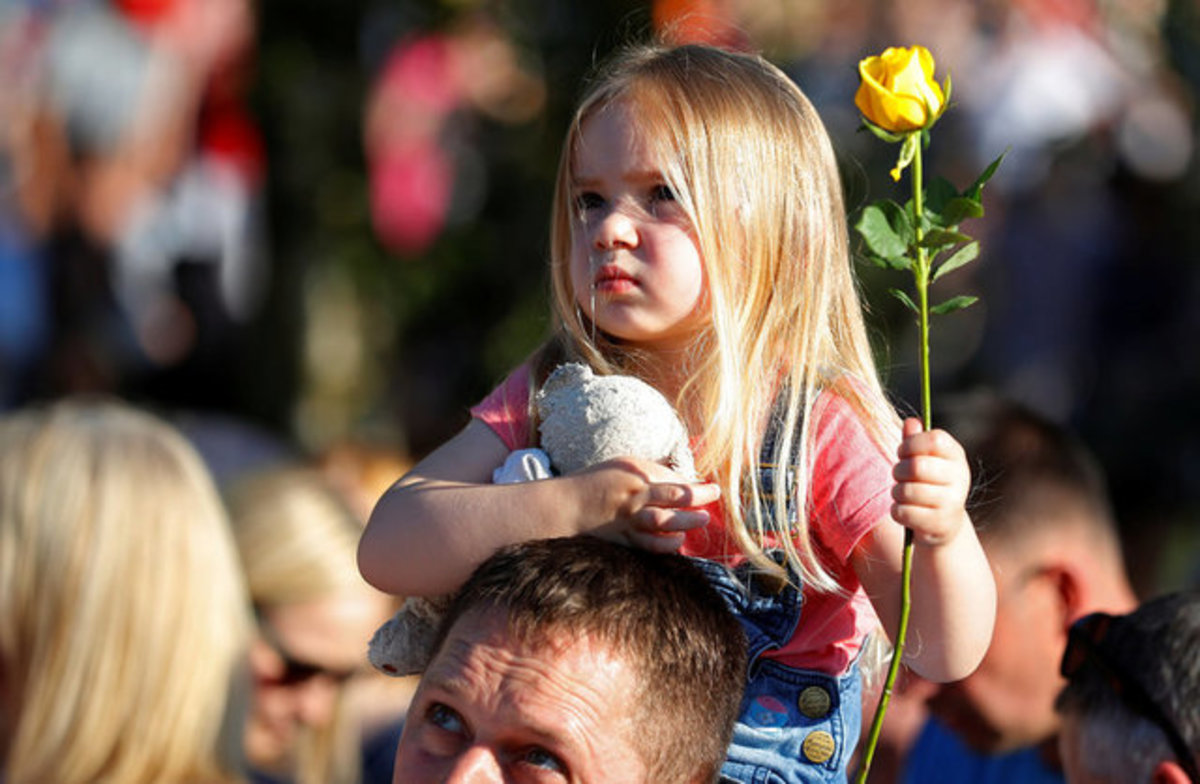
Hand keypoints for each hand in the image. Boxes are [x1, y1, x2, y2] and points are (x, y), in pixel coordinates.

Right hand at [570, 457, 719, 552]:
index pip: (673, 478)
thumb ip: (652, 476)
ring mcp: (628, 519)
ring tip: (700, 521)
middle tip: (712, 501)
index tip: (713, 489)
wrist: (565, 507)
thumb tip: (686, 485)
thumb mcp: (624, 469)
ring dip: (686, 522)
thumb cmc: (598, 484)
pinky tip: (677, 543)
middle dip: (697, 498)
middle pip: (674, 496)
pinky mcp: (622, 539)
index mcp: (635, 473)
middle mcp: (633, 495)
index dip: (697, 487)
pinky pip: (648, 544)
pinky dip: (665, 545)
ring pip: (663, 521)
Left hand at [891, 418, 970, 546]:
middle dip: (899, 471)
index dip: (911, 444)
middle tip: (899, 476)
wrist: (943, 524)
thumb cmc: (928, 483)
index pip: (934, 440)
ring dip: (897, 492)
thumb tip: (911, 422)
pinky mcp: (939, 524)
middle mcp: (960, 478)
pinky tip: (906, 511)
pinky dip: (897, 511)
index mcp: (956, 456)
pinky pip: (903, 512)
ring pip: (907, 491)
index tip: (902, 452)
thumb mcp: (924, 458)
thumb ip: (916, 440)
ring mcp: (952, 503)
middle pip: (917, 466)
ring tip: (903, 494)